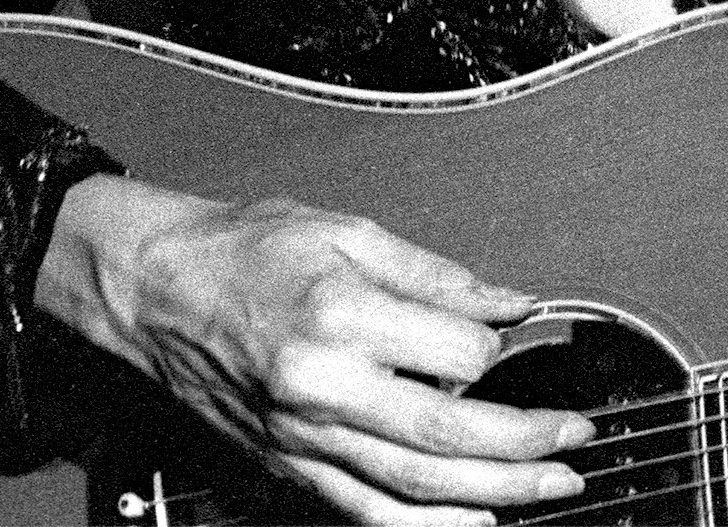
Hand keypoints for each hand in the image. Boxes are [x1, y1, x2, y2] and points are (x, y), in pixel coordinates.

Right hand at [37, 173, 592, 525]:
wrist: (149, 288)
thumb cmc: (239, 249)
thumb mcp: (347, 229)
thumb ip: (437, 274)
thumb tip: (510, 304)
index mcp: (341, 314)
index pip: (459, 353)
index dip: (500, 348)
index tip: (519, 335)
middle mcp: (323, 386)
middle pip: (450, 434)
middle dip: (528, 443)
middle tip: (577, 441)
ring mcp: (303, 436)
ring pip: (416, 486)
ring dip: (497, 493)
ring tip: (550, 487)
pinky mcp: (287, 465)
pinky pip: (365, 512)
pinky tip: (474, 525)